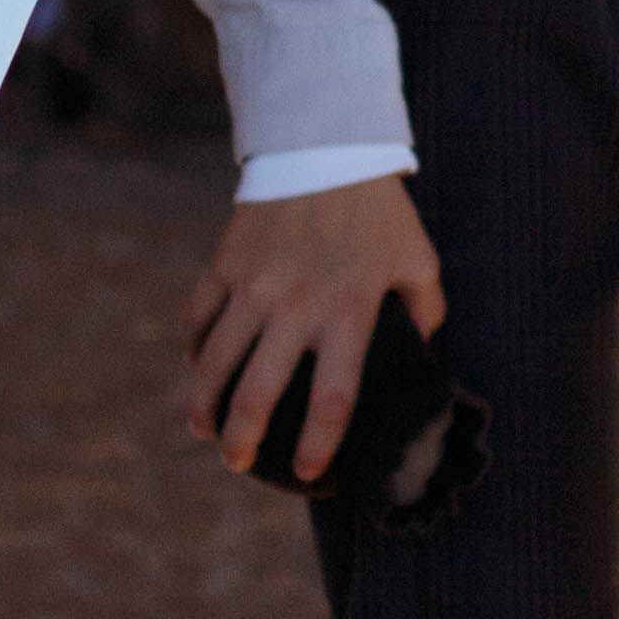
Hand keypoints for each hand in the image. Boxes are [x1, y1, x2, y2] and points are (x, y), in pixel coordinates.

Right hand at [185, 175, 446, 483]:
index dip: (319, 444)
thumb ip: (425, 312)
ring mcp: (253, 286)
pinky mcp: (224, 265)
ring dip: (203, 405)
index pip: (333, 397)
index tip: (308, 470)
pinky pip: (197, 319)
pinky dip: (193, 349)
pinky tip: (198, 367)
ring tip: (205, 430)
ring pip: (214, 363)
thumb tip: (424, 356)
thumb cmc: (380, 213)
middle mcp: (296, 306)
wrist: (326, 147)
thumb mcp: (418, 259)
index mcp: (349, 311)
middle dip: (243, 440)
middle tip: (239, 463)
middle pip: (258, 393)